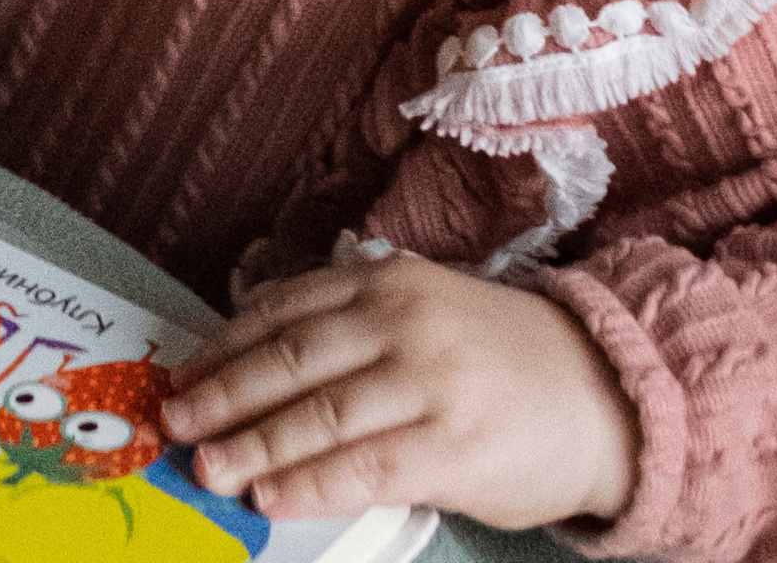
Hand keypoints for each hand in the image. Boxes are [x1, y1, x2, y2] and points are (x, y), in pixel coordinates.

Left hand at [163, 254, 638, 530]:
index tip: (181, 372)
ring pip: (319, 415)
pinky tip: (274, 496)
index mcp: (385, 281)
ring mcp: (427, 382)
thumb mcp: (424, 311)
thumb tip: (265, 360)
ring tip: (210, 467)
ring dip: (255, 445)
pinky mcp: (452, 446)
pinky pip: (365, 467)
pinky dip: (311, 483)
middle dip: (224, 393)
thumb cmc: (499, 360)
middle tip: (175, 422)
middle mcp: (401, 321)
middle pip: (290, 359)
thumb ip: (356, 325)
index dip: (225, 344)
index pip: (284, 310)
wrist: (601, 394)